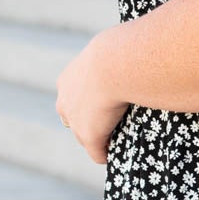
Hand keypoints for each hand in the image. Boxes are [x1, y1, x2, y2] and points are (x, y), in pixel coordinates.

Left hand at [55, 31, 129, 164]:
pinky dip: (106, 154)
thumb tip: (133, 45)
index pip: (72, 98)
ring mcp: (76, 120)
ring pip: (84, 137)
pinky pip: (97, 153)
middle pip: (73, 120)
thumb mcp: (112, 49)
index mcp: (68, 80)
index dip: (88, 103)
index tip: (104, 103)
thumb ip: (116, 54)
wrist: (115, 63)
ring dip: (98, 138)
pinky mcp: (89, 136)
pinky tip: (118, 153)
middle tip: (111, 122)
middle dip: (89, 123)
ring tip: (117, 138)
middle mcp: (65, 101)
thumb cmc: (121, 50)